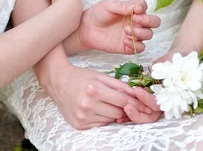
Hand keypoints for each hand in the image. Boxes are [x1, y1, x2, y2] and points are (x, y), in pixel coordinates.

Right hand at [40, 63, 154, 129]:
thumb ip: (119, 85)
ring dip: (112, 113)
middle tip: (120, 101)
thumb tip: (136, 94)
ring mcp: (82, 117)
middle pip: (118, 113)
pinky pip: (100, 124)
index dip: (135, 103)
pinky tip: (96, 108)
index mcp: (94, 90)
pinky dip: (102, 117)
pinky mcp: (79, 125)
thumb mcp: (100, 76)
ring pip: (110, 120)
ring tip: (105, 102)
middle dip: (123, 107)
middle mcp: (87, 105)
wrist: (58, 82)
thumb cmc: (80, 77)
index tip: (144, 105)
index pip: (122, 100)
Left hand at [78, 0, 160, 54]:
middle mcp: (136, 21)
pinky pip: (140, 48)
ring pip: (149, 35)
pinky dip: (135, 45)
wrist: (87, 29)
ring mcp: (134, 34)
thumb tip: (138, 7)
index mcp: (132, 9)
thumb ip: (123, 6)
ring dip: (141, 33)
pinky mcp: (129, 46)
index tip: (135, 11)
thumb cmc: (98, 13)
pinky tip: (124, 41)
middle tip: (136, 21)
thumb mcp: (109, 5)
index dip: (143, 9)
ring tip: (126, 30)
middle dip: (149, 21)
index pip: (145, 6)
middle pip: (154, 21)